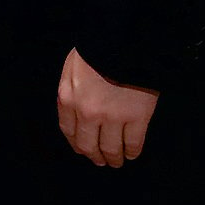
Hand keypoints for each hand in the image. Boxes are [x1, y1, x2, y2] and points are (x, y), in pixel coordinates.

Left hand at [58, 49, 157, 165]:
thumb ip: (71, 90)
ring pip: (111, 148)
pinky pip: (133, 143)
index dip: (77, 144)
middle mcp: (87, 112)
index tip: (83, 150)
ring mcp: (112, 117)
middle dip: (95, 156)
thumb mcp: (71, 67)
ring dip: (114, 158)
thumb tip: (74, 110)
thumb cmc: (95, 50)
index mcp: (68, 98)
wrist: (122, 42)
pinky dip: (132, 152)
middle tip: (101, 161)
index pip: (68, 130)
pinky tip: (132, 154)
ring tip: (117, 162)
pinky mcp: (137, 118)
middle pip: (88, 145)